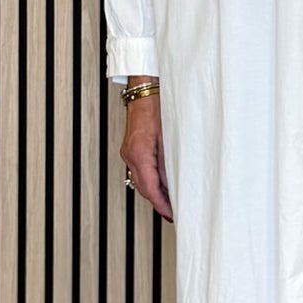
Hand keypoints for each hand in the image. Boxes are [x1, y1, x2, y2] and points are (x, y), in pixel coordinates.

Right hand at [120, 95, 173, 221]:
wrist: (144, 89)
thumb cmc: (158, 107)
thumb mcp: (169, 137)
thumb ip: (169, 161)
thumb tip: (174, 182)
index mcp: (140, 154)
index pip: (150, 188)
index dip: (161, 204)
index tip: (171, 214)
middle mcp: (130, 155)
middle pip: (143, 187)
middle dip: (158, 202)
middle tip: (172, 212)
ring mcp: (128, 152)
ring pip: (140, 180)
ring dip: (154, 191)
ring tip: (168, 201)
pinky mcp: (131, 148)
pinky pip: (139, 170)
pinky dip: (149, 179)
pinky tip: (160, 182)